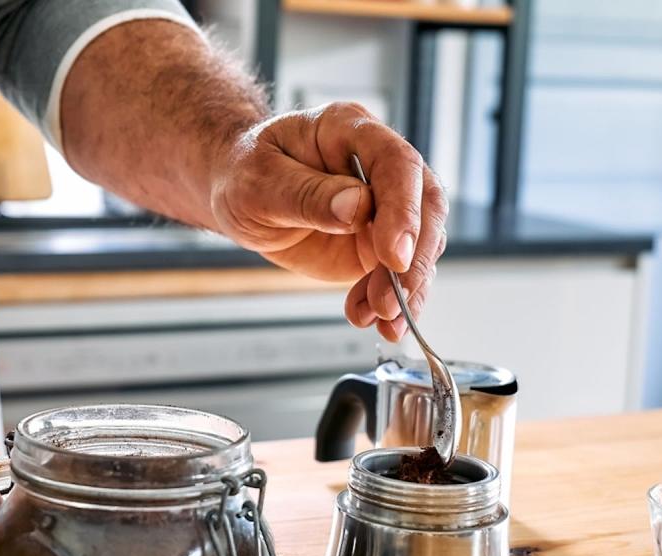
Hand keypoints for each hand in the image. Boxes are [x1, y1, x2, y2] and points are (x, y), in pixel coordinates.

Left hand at [210, 102, 448, 341]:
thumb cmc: (243, 173)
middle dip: (413, 259)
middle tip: (391, 299)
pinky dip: (390, 301)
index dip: (404, 210)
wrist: (236, 195)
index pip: (397, 164)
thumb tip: (357, 207)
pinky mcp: (377, 242)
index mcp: (350, 130)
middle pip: (424, 206)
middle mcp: (376, 166)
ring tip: (382, 319)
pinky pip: (397, 274)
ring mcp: (382, 206)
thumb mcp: (259, 181)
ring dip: (405, 289)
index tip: (393, 256)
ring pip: (419, 246)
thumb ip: (307, 194)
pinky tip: (368, 316)